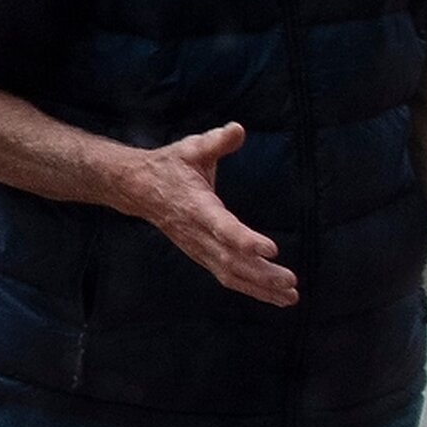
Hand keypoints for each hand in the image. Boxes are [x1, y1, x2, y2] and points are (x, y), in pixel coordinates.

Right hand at [121, 123, 297, 305]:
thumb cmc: (169, 167)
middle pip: (230, 259)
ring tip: (290, 296)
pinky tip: (273, 295)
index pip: (221, 227)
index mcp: (196, 206)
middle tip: (290, 282)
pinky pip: (226, 275)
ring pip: (229, 273)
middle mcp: (196, 233)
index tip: (271, 249)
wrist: (136, 188)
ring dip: (260, 287)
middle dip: (261, 274)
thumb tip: (237, 130)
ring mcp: (197, 247)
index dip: (245, 240)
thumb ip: (216, 141)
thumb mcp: (191, 148)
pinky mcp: (200, 254)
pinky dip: (250, 288)